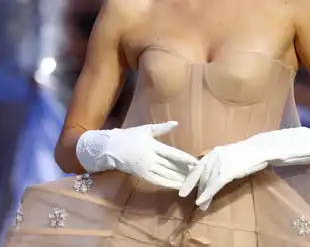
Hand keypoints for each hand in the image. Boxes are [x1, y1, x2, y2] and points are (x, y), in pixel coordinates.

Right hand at [76, 121, 197, 189]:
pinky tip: (177, 185)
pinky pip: (157, 181)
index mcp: (153, 146)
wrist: (111, 148)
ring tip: (191, 181)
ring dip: (179, 179)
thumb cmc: (129, 136)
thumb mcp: (145, 129)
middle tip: (198, 174)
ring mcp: (146, 168)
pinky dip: (168, 183)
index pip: (173, 154)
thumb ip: (162, 128)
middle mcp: (151, 158)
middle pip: (172, 166)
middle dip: (185, 171)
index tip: (197, 163)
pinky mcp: (142, 175)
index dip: (185, 159)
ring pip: (166, 175)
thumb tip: (176, 123)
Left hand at [179, 142, 267, 210]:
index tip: (184, 184)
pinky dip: (206, 195)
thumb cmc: (248, 153)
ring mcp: (219, 164)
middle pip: (200, 174)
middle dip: (192, 186)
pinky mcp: (226, 172)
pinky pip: (214, 186)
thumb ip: (219, 161)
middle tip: (183, 195)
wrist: (260, 149)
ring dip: (201, 194)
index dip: (190, 177)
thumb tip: (211, 172)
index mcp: (214, 152)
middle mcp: (213, 157)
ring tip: (200, 205)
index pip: (198, 166)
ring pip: (206, 182)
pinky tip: (201, 202)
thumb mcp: (229, 155)